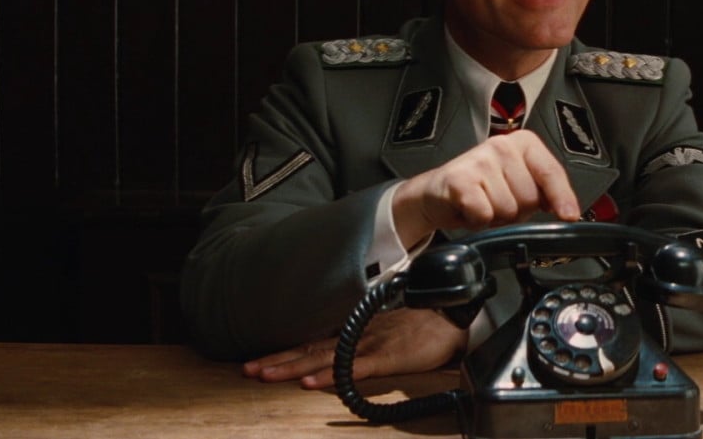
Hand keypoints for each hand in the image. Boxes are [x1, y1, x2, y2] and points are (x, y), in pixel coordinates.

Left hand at [241, 308, 466, 388]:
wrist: (455, 320)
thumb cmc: (425, 328)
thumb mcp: (389, 335)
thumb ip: (365, 344)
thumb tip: (342, 357)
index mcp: (356, 332)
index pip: (313, 343)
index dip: (285, 353)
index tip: (258, 363)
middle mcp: (357, 336)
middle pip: (310, 350)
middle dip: (277, 361)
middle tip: (247, 370)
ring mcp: (370, 345)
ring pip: (324, 358)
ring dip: (292, 367)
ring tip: (265, 375)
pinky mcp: (387, 357)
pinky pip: (353, 368)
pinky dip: (330, 375)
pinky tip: (310, 382)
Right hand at [392, 129, 579, 247]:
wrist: (437, 195)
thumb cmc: (480, 190)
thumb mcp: (519, 185)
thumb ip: (544, 192)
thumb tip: (567, 211)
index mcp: (523, 143)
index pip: (551, 172)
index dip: (562, 197)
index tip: (569, 215)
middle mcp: (502, 145)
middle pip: (530, 198)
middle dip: (518, 211)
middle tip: (498, 202)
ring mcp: (480, 159)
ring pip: (509, 209)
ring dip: (496, 217)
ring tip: (482, 204)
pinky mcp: (460, 178)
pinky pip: (485, 214)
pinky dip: (477, 221)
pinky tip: (469, 209)